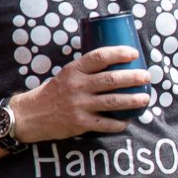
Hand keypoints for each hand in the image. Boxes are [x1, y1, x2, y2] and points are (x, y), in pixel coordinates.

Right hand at [9, 46, 151, 142]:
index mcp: (74, 70)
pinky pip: (105, 124)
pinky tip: (128, 121)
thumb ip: (88, 70)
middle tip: (147, 77)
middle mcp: (77, 86)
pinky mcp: (79, 123)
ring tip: (146, 98)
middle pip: (111, 79)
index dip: (119, 53)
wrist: (31, 115)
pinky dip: (119, 123)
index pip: (99, 57)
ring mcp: (78, 105)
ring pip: (112, 101)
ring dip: (133, 100)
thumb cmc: (55, 92)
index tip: (134, 53)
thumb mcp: (67, 74)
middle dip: (133, 77)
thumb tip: (119, 64)